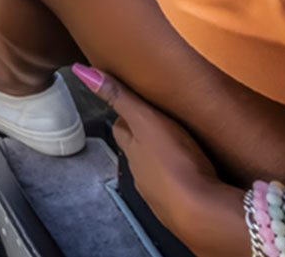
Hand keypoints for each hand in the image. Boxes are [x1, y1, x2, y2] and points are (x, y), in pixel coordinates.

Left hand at [72, 64, 239, 251]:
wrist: (202, 212)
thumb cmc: (175, 163)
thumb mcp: (146, 119)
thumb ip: (119, 96)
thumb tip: (82, 72)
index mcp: (133, 148)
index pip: (121, 127)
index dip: (126, 113)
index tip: (132, 102)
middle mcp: (141, 171)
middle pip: (138, 149)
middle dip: (145, 137)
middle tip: (159, 122)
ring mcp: (160, 191)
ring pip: (156, 170)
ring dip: (164, 159)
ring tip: (180, 147)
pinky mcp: (182, 205)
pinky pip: (177, 188)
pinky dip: (182, 179)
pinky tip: (194, 175)